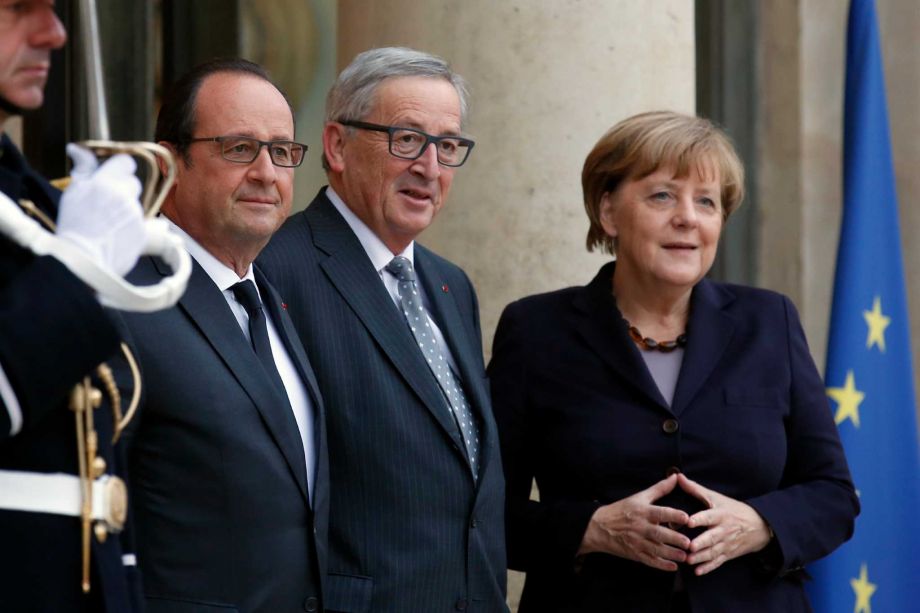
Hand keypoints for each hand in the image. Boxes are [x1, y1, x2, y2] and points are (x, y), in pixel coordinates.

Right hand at [56, 144, 144, 276]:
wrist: (82, 261)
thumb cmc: (74, 227)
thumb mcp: (73, 192)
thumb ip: (83, 169)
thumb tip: (79, 149)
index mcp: (105, 183)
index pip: (126, 162)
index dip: (120, 167)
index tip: (114, 172)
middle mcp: (124, 197)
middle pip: (132, 183)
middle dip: (122, 189)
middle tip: (106, 203)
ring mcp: (136, 215)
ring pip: (135, 204)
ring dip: (125, 210)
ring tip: (107, 223)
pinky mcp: (143, 231)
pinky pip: (141, 222)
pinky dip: (131, 226)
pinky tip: (115, 234)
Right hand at [578, 473, 690, 570]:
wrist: (599, 527)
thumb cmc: (622, 510)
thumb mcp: (639, 497)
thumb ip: (660, 488)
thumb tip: (675, 477)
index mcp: (642, 511)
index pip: (660, 513)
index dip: (673, 515)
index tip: (686, 518)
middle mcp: (640, 527)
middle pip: (659, 534)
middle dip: (673, 539)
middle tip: (688, 542)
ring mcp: (636, 541)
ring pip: (655, 549)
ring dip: (670, 554)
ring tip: (684, 556)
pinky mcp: (634, 553)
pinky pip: (649, 560)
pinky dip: (660, 565)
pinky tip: (672, 567)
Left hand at [679, 473, 772, 575]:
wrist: (759, 526)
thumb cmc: (732, 508)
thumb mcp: (716, 497)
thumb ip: (695, 488)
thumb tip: (677, 476)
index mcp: (720, 514)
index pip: (709, 516)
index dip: (699, 519)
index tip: (689, 521)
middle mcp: (724, 530)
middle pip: (712, 537)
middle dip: (700, 543)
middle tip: (688, 546)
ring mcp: (726, 543)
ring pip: (713, 552)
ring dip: (701, 557)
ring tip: (688, 560)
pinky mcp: (728, 554)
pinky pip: (718, 562)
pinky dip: (708, 567)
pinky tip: (697, 572)